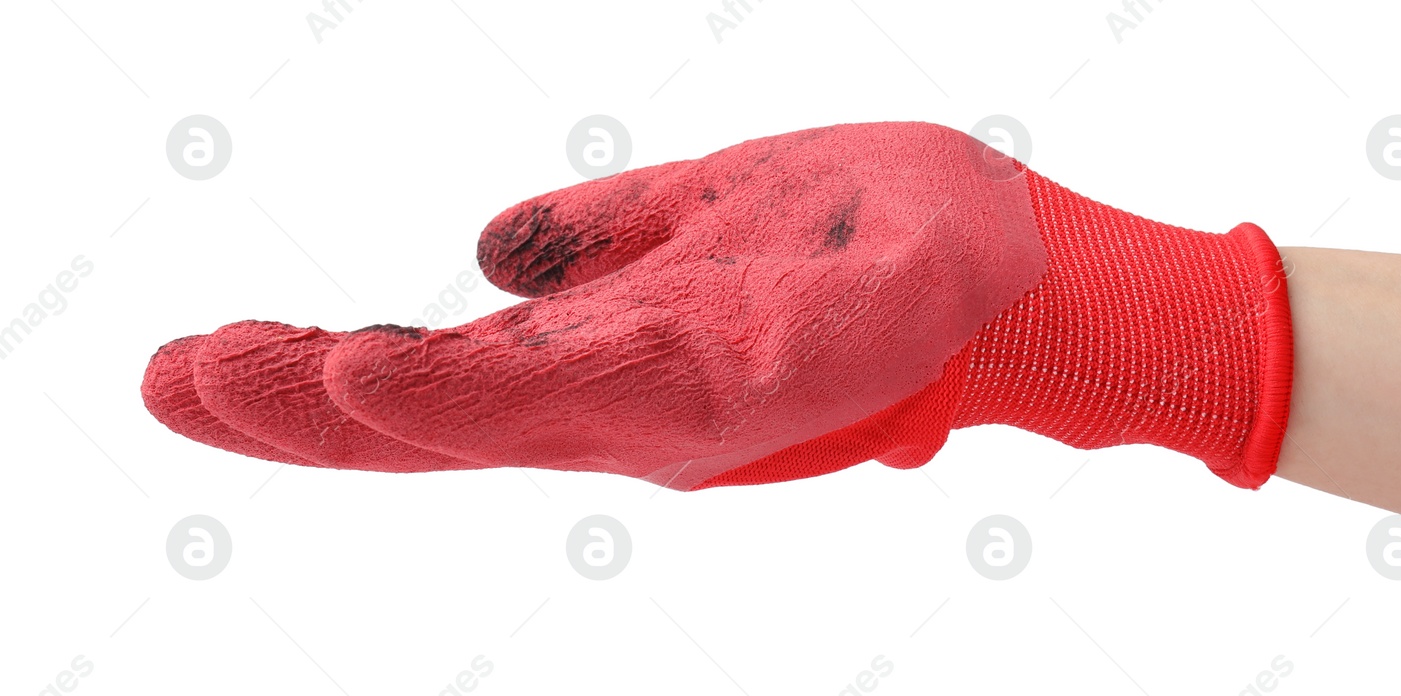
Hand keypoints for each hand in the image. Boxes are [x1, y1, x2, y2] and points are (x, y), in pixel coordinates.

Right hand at [143, 122, 1056, 489]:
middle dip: (309, 410)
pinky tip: (430, 364)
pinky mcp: (778, 372)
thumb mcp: (703, 216)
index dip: (313, 387)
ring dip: (395, 405)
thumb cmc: (867, 239)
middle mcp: (639, 395)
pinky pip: (639, 382)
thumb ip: (599, 242)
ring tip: (278, 376)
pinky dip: (525, 386)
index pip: (440, 379)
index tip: (192, 365)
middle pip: (452, 415)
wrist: (1020, 266)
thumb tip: (490, 250)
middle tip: (169, 380)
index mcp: (612, 358)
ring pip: (521, 414)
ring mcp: (703, 397)